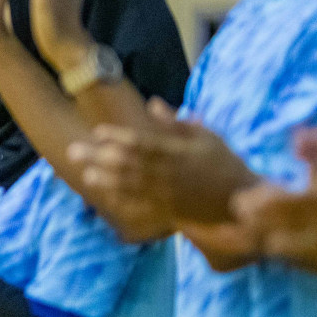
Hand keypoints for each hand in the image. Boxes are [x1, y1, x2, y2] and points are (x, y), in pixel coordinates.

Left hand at [71, 98, 254, 226]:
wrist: (242, 200)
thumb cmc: (226, 164)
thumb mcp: (208, 137)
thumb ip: (177, 123)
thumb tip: (153, 103)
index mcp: (178, 153)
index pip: (142, 143)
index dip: (117, 137)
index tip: (98, 131)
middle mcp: (168, 175)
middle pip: (127, 165)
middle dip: (98, 158)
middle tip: (74, 151)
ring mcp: (167, 196)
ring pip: (130, 188)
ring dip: (105, 181)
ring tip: (85, 174)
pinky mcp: (168, 213)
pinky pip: (141, 209)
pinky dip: (122, 203)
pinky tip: (105, 198)